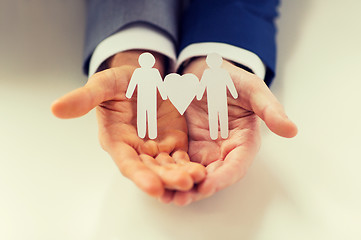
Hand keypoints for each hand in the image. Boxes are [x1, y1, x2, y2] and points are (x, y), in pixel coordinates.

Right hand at [51, 51, 205, 199]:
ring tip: (197, 179)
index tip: (153, 187)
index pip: (127, 163)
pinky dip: (190, 166)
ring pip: (168, 168)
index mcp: (116, 140)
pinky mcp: (172, 144)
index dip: (139, 175)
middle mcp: (136, 150)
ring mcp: (155, 148)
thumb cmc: (121, 81)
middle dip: (166, 179)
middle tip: (183, 184)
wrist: (143, 78)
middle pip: (151, 170)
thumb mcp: (104, 84)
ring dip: (181, 175)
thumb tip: (56, 108)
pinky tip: (202, 170)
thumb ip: (85, 98)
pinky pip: (182, 159)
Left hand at [169, 57, 297, 204]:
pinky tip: (154, 179)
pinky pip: (176, 163)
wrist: (204, 72)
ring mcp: (203, 150)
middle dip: (197, 189)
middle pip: (213, 176)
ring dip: (180, 186)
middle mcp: (223, 151)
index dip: (224, 177)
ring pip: (193, 174)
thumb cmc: (230, 78)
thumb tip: (292, 130)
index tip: (208, 185)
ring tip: (164, 196)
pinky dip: (168, 172)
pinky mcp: (185, 146)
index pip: (236, 165)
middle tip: (180, 198)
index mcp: (243, 141)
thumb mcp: (251, 88)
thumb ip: (269, 108)